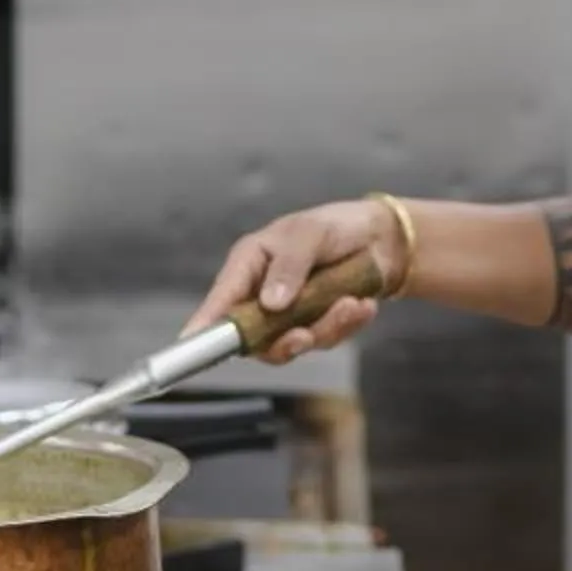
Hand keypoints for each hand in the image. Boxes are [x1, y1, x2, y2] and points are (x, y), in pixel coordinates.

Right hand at [186, 198, 405, 363]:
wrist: (381, 239)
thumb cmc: (336, 226)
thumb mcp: (310, 235)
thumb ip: (289, 267)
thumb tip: (271, 303)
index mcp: (250, 263)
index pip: (221, 298)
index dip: (205, 322)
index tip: (190, 343)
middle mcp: (262, 293)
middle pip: (254, 336)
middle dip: (283, 340)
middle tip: (305, 335)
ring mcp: (289, 313)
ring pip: (293, 343)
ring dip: (325, 328)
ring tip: (352, 304)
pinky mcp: (317, 325)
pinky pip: (324, 340)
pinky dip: (346, 326)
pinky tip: (363, 304)